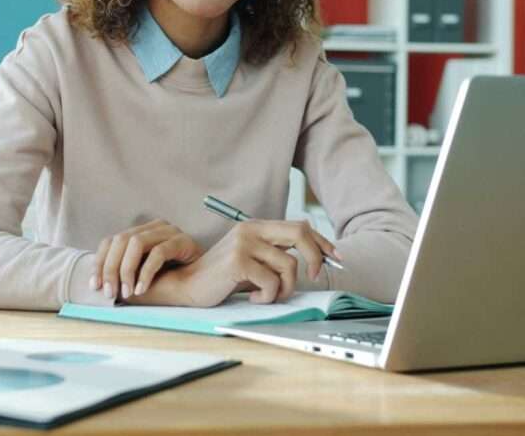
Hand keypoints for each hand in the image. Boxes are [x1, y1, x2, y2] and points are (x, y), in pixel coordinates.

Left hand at [91, 220, 203, 300]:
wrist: (210, 279)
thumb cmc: (176, 280)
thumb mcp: (145, 275)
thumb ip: (127, 273)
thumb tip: (100, 285)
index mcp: (142, 232)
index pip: (111, 241)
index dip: (100, 263)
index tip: (95, 286)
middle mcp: (153, 227)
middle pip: (120, 241)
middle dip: (110, 269)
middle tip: (110, 293)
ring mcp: (169, 231)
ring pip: (136, 243)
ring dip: (126, 270)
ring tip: (126, 292)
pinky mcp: (183, 241)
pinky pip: (158, 253)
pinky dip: (146, 272)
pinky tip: (141, 289)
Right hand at [167, 219, 340, 307]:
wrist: (188, 287)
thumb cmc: (222, 278)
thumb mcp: (252, 260)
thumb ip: (275, 253)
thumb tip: (313, 258)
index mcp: (256, 226)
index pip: (299, 226)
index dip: (322, 242)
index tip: (335, 257)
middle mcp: (250, 229)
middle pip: (300, 233)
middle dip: (316, 256)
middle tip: (313, 276)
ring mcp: (244, 243)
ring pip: (289, 265)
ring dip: (285, 288)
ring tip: (267, 295)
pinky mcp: (238, 261)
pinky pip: (272, 283)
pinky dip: (268, 296)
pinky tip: (252, 297)